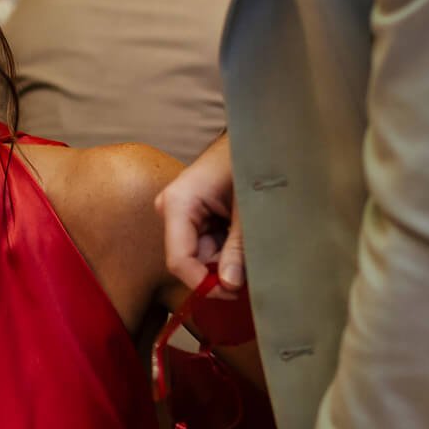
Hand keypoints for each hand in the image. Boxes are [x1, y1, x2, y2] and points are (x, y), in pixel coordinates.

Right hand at [156, 132, 243, 290]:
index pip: (179, 261)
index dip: (204, 284)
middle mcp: (173, 209)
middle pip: (191, 260)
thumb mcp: (248, 210)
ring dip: (228, 258)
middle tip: (252, 267)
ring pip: (202, 255)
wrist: (256, 136)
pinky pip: (208, 244)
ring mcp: (182, 213)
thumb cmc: (249, 160)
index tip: (232, 292)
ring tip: (251, 240)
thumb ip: (238, 248)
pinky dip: (229, 248)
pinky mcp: (194, 215)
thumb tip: (230, 285)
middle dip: (221, 271)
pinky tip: (244, 234)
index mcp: (178, 203)